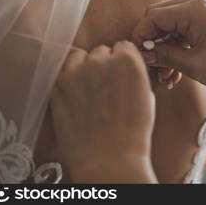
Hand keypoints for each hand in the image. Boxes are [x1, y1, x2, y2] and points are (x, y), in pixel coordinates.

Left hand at [50, 41, 156, 182]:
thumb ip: (134, 74)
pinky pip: (63, 70)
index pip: (123, 46)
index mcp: (128, 60)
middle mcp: (101, 60)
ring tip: (89, 89)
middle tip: (106, 86)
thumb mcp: (146, 95)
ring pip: (81, 56)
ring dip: (85, 67)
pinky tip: (76, 94)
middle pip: (102, 51)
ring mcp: (77, 71)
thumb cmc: (133, 131)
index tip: (121, 73)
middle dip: (105, 64)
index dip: (123, 60)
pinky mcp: (58, 85)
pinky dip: (69, 77)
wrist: (109, 159)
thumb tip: (126, 67)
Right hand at [132, 0, 205, 89]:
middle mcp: (197, 2)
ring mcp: (202, 8)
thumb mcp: (194, 65)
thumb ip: (164, 56)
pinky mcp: (205, 17)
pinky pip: (181, 28)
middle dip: (152, 44)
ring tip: (167, 77)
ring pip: (168, 25)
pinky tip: (176, 71)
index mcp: (195, 10)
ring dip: (164, 49)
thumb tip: (142, 53)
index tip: (139, 58)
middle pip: (158, 17)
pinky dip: (175, 47)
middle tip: (153, 68)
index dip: (141, 37)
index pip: (153, 16)